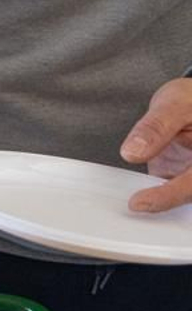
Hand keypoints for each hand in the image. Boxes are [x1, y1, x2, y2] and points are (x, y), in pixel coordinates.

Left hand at [121, 77, 191, 211]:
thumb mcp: (175, 104)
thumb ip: (156, 127)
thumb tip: (133, 151)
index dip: (167, 197)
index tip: (139, 203)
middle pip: (188, 196)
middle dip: (159, 205)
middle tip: (126, 207)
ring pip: (179, 198)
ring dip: (154, 203)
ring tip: (125, 204)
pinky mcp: (183, 178)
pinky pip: (169, 192)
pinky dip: (150, 196)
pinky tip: (131, 197)